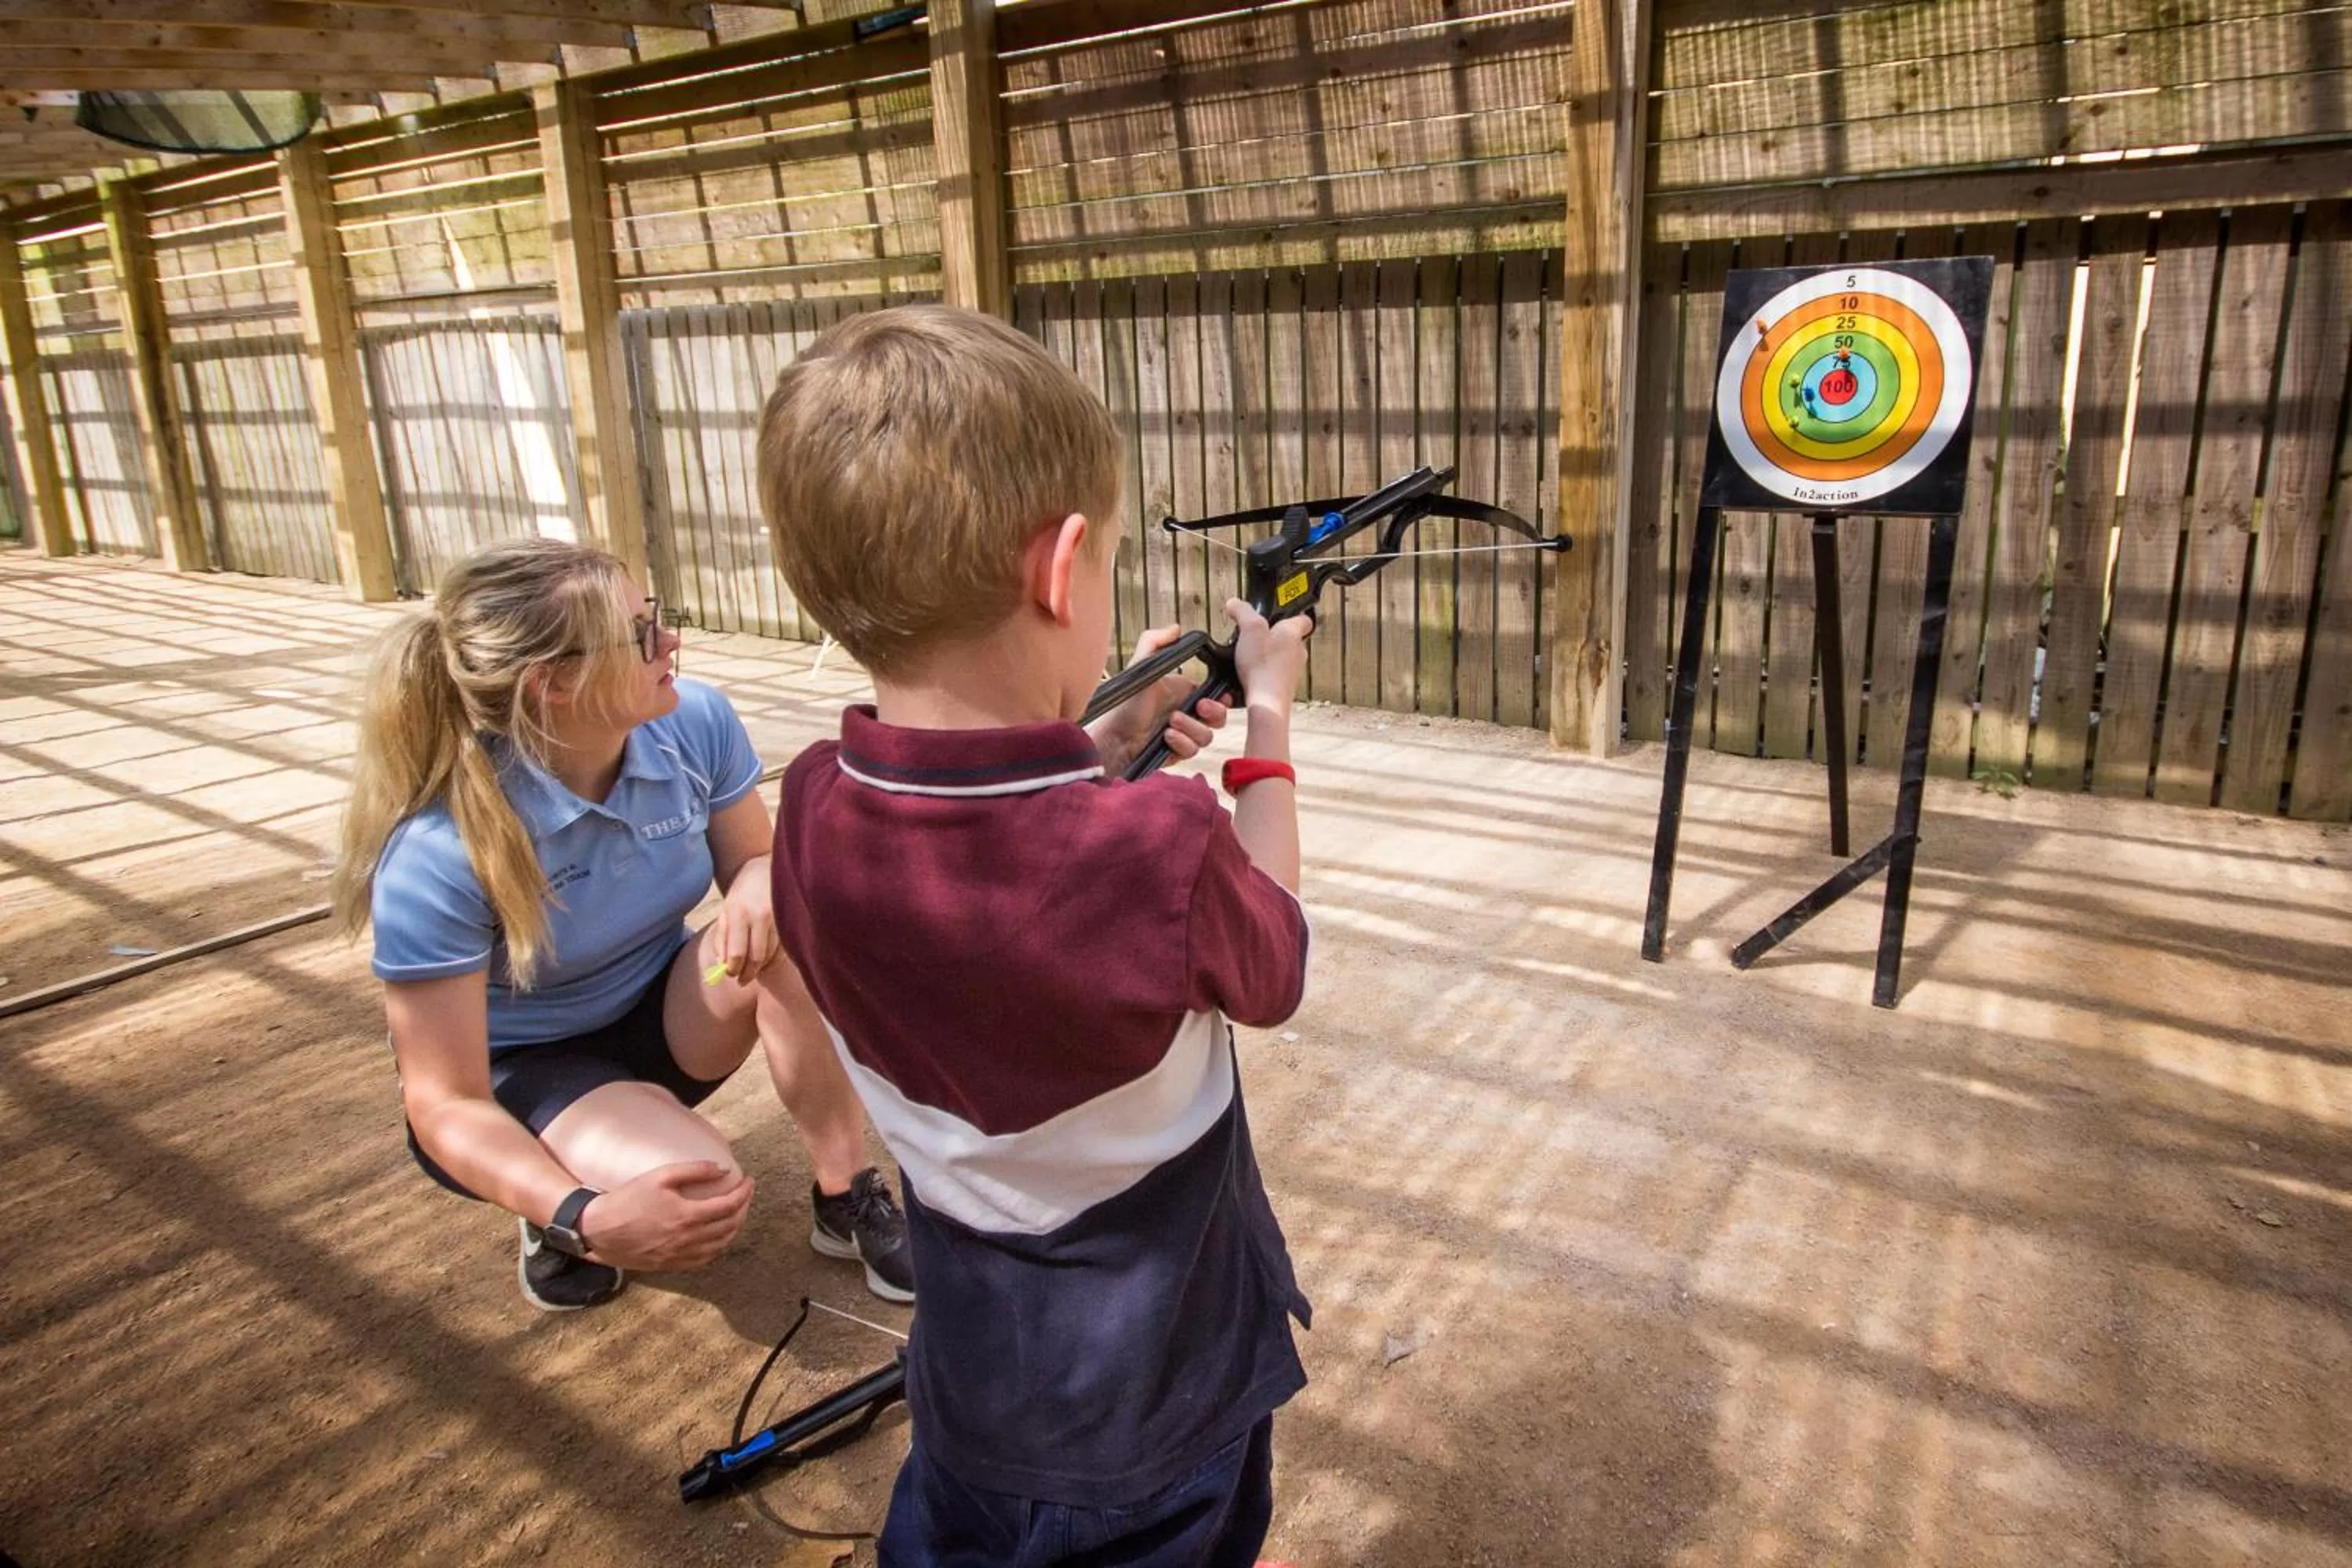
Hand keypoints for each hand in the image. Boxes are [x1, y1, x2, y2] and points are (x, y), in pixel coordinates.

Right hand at [579, 1161, 753, 1271]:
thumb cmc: (627, 1199)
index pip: (729, 1206)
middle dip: (744, 1208)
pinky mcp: (670, 1265)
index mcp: (687, 1216)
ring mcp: (679, 1255)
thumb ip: (693, 1170)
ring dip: (734, 1228)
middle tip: (745, 1195)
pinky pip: (704, 1260)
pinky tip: (717, 1237)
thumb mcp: (659, 1176)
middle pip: (730, 1226)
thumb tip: (722, 1169)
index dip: (745, 1192)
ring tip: (736, 1213)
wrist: (598, 1229)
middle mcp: (687, 1239)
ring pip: (720, 1246)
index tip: (749, 1181)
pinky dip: (717, 1247)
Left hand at [709, 856, 778, 984]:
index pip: (737, 952)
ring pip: (770, 954)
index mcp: (738, 913)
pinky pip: (780, 946)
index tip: (731, 976)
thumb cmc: (741, 894)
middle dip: (748, 973)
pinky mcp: (788, 919)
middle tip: (742, 981)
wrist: (764, 870)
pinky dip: (771, 956)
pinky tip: (765, 955)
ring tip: (752, 967)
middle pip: (756, 957)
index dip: (734, 969)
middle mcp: (759, 915)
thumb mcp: (725, 912)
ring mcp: (777, 917)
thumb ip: (722, 939)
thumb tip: (722, 966)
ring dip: (761, 966)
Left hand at [1086, 623, 1231, 773]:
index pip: (1216, 695)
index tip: (1220, 696)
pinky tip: (1167, 738)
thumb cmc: (1123, 702)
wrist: (1112, 737)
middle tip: (1199, 707)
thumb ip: (1155, 642)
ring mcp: (1183, 734)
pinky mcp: (1177, 752)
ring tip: (1170, 723)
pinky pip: (1193, 751)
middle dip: (1214, 713)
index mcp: (1182, 692)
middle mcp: (1185, 713)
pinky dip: (1182, 743)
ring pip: (1206, 736)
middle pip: (1219, 718)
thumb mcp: (1139, 666)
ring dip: (1191, 728)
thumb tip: (1176, 628)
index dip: (1222, 697)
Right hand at [1228, 598, 1311, 713]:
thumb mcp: (1249, 629)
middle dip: (1273, 636)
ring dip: (1267, 655)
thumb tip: (1235, 603)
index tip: (1281, 614)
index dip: (1292, 615)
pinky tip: (1249, 674)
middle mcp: (1297, 652)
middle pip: (1289, 638)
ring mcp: (1291, 671)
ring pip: (1281, 657)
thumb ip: (1243, 611)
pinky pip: (1274, 674)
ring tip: (1249, 656)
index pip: (1303, 619)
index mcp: (1293, 632)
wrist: (1266, 702)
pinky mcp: (1283, 687)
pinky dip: (1263, 672)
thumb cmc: (1263, 666)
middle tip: (1256, 636)